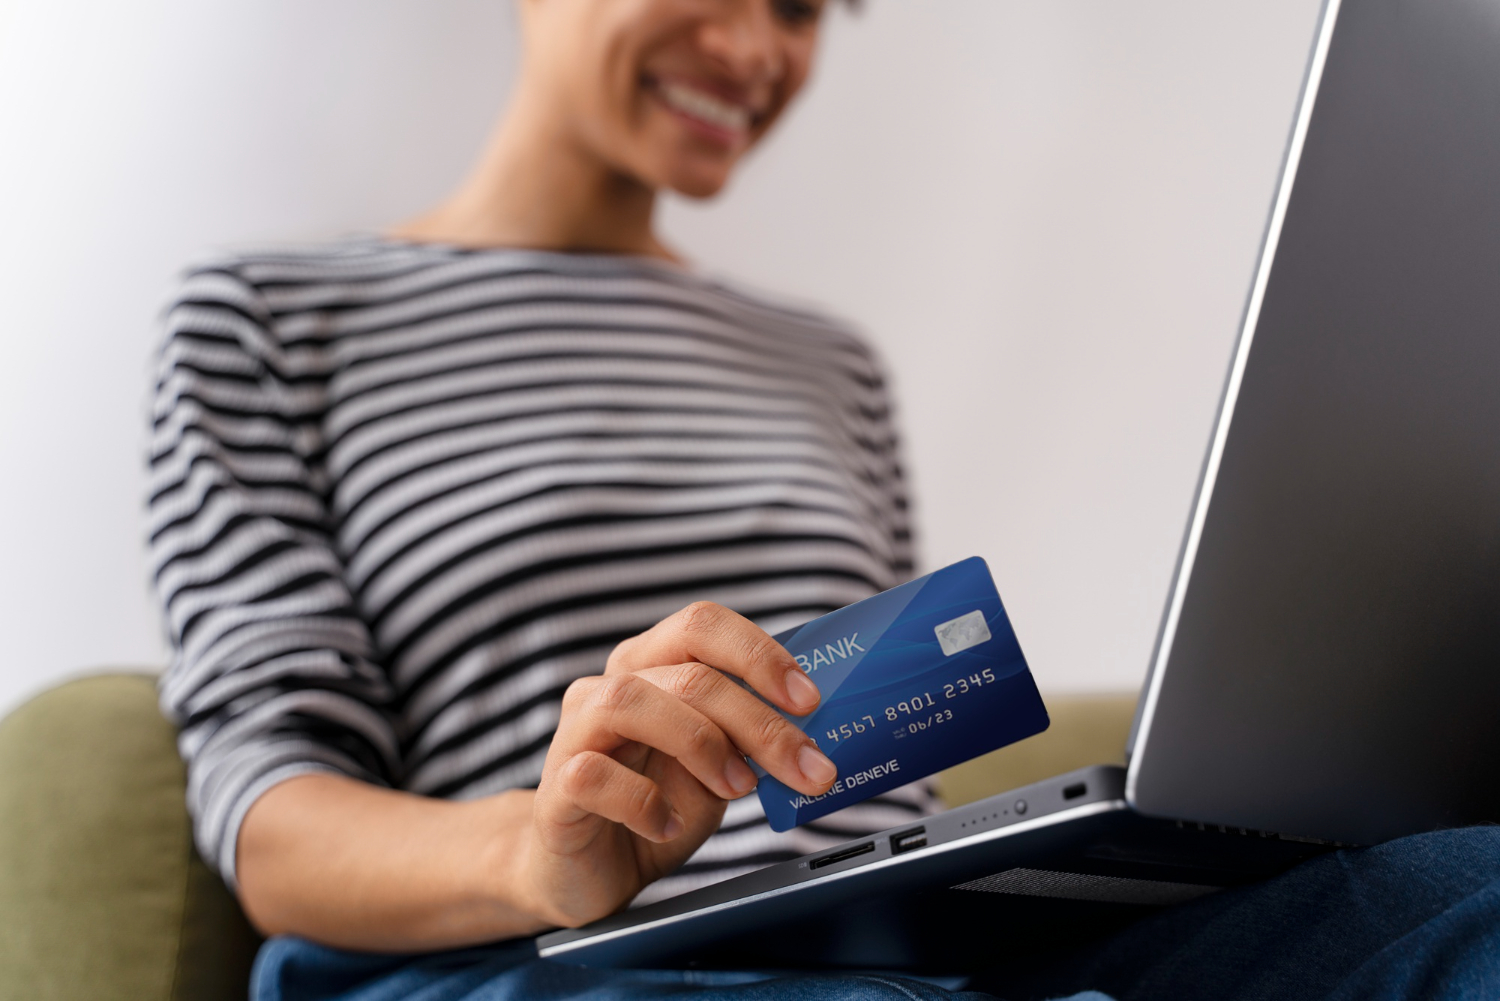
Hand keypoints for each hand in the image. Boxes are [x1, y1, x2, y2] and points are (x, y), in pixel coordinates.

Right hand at [520, 601, 835, 927]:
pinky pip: (593, 774)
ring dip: (702, 745)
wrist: (586, 870)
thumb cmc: (655, 806)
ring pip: (630, 701)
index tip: (809, 700)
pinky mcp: (556, 787)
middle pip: (688, 672)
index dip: (759, 654)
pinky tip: (667, 826)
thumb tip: (813, 734)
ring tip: (739, 789)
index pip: (702, 626)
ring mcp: (575, 733)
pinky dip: (643, 802)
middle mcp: (609, 687)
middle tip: (808, 768)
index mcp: (652, 667)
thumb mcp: (716, 769)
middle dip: (759, 721)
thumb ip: (748, 740)